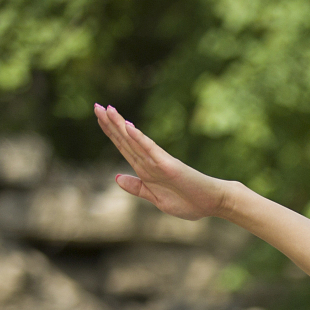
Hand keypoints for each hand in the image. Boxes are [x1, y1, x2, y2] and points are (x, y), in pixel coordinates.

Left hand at [91, 105, 231, 220]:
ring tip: (107, 109)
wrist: (213, 203)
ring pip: (134, 141)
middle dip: (109, 123)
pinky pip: (150, 150)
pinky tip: (128, 127)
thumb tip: (117, 177)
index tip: (99, 116)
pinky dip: (139, 139)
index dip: (110, 131)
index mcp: (145, 171)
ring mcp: (159, 162)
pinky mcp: (169, 165)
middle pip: (125, 140)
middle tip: (97, 105)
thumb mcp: (156, 199)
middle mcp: (149, 163)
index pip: (123, 146)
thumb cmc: (190, 202)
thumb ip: (137, 188)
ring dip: (119, 125)